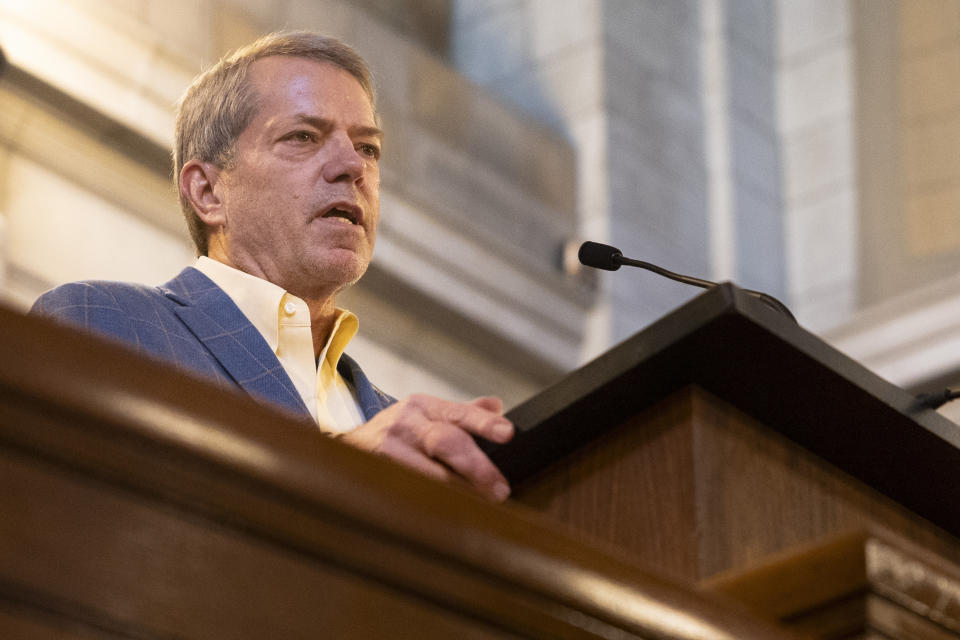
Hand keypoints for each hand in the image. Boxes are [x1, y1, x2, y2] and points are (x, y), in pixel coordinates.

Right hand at [341, 394, 513, 501]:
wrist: (349, 447)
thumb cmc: (400, 433)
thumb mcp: (427, 413)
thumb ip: (464, 413)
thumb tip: (498, 407)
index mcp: (423, 407)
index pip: (459, 413)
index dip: (483, 423)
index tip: (508, 433)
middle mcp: (405, 426)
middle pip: (445, 442)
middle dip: (476, 467)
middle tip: (499, 491)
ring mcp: (388, 453)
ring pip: (429, 476)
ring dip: (458, 494)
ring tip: (481, 509)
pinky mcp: (376, 478)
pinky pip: (410, 496)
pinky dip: (433, 508)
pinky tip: (450, 520)